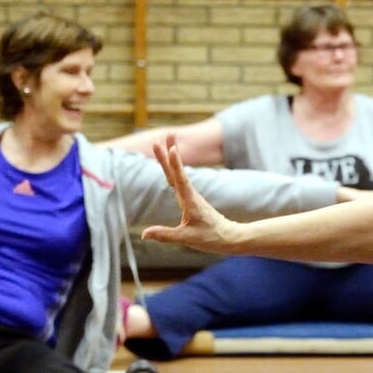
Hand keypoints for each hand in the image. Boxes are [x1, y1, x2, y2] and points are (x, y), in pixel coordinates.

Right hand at [139, 134, 244, 253]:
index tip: (172, 149)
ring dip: (170, 158)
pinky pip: (178, 181)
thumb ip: (165, 235)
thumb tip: (144, 234)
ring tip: (164, 143)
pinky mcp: (190, 199)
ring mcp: (190, 196)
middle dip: (170, 152)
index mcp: (190, 201)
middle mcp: (190, 194)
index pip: (180, 179)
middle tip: (167, 134)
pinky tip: (168, 165)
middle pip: (176, 171)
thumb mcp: (186, 238)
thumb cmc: (210, 238)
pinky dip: (172, 169)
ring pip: (177, 173)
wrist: (228, 238)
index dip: (175, 164)